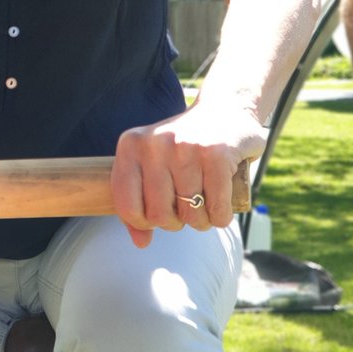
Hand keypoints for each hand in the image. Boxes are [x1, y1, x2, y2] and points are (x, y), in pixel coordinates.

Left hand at [111, 100, 266, 248]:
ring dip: (202, 220)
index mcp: (131, 146)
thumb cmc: (183, 147)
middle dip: (176, 222)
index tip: (158, 213)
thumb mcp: (152, 165)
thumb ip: (139, 202)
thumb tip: (141, 242)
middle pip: (159, 216)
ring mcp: (186, 147)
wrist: (225, 109)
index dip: (144, 222)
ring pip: (191, 216)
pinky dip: (222, 217)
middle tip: (186, 206)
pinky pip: (217, 210)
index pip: (127, 206)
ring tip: (205, 201)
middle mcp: (155, 144)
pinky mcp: (217, 154)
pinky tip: (223, 203)